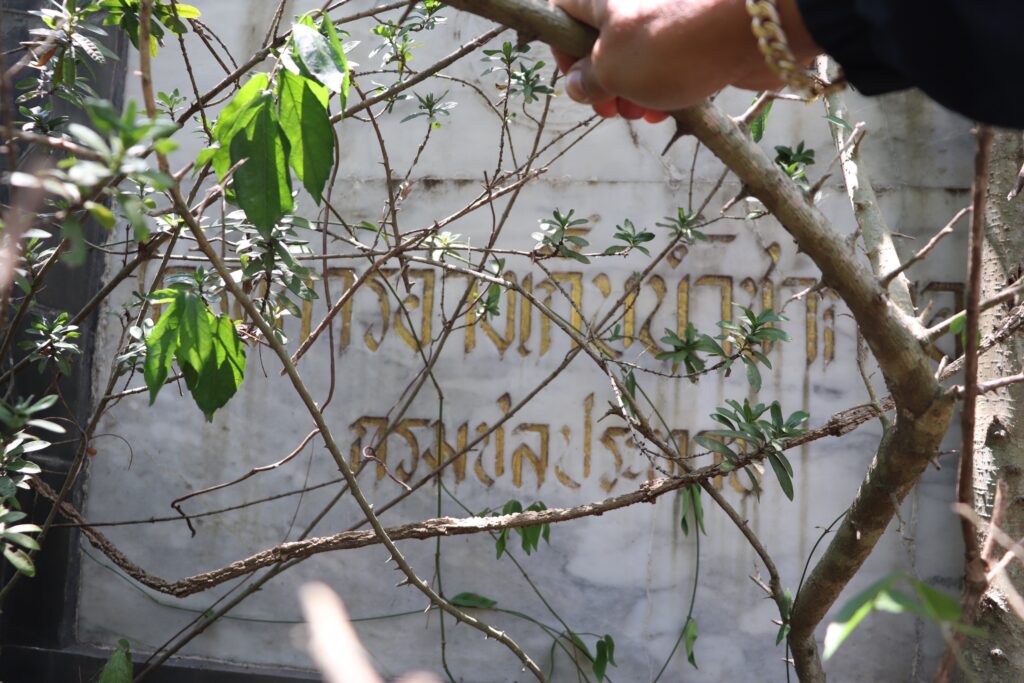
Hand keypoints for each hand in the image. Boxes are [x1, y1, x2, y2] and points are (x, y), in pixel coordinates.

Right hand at [549, 0, 819, 117]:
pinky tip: (669, 109)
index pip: (562, 13)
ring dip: (632, 90)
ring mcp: (666, 13)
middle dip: (602, 81)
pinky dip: (662, 85)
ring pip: (636, 53)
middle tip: (612, 109)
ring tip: (642, 114)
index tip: (577, 82)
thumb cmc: (670, 44)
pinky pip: (668, 59)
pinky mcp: (694, 31)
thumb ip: (586, 80)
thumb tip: (576, 84)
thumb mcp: (612, 69)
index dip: (562, 52)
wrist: (752, 28)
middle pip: (600, 38)